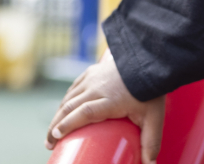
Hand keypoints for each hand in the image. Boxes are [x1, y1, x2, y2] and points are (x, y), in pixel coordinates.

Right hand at [45, 51, 166, 163]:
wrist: (151, 59)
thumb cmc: (152, 89)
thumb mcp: (154, 118)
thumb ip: (151, 142)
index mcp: (110, 100)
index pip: (83, 113)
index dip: (67, 125)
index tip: (56, 138)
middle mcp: (98, 88)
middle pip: (70, 107)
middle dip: (55, 126)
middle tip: (49, 143)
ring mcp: (93, 78)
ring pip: (69, 97)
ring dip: (58, 114)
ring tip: (52, 131)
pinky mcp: (93, 70)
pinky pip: (74, 86)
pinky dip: (65, 99)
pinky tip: (63, 109)